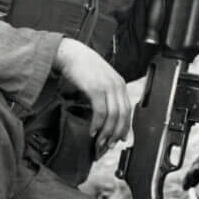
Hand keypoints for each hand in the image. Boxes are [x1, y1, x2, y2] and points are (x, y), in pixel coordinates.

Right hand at [54, 38, 132, 157]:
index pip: (128, 110)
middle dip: (116, 133)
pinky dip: (97, 124)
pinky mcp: (95, 88)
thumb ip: (107, 95)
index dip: (125, 127)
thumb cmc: (83, 67)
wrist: (70, 53)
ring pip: (113, 116)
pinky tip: (92, 131)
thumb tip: (107, 115)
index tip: (120, 139)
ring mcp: (107, 86)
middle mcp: (117, 85)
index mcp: (120, 84)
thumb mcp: (101, 80)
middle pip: (122, 115)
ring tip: (99, 142)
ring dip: (106, 132)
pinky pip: (100, 111)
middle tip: (108, 145)